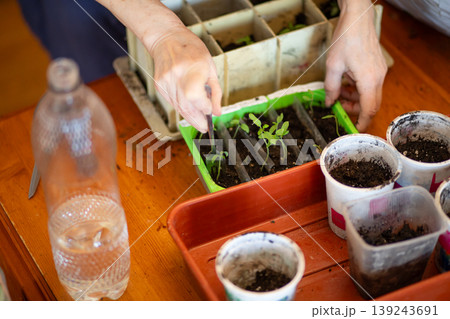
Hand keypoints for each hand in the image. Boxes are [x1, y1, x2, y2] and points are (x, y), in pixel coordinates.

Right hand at [148, 27, 221, 132]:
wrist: (167, 38)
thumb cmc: (192, 49)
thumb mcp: (210, 67)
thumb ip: (215, 91)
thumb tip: (217, 112)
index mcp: (192, 69)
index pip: (197, 98)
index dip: (205, 108)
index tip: (210, 111)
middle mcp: (177, 76)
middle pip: (187, 107)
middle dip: (197, 120)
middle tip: (204, 127)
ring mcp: (166, 82)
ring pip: (178, 107)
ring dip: (189, 117)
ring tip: (198, 122)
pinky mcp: (159, 85)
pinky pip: (172, 102)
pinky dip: (181, 108)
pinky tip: (188, 109)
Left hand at [324, 0, 386, 131]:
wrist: (357, 19)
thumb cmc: (346, 39)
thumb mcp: (333, 66)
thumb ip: (331, 88)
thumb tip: (329, 103)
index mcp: (368, 80)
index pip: (369, 109)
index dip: (362, 122)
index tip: (355, 130)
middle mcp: (378, 78)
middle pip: (371, 105)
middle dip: (355, 110)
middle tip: (339, 107)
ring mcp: (379, 72)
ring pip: (369, 95)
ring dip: (355, 98)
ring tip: (339, 93)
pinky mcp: (377, 67)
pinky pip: (369, 85)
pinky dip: (358, 89)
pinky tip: (345, 83)